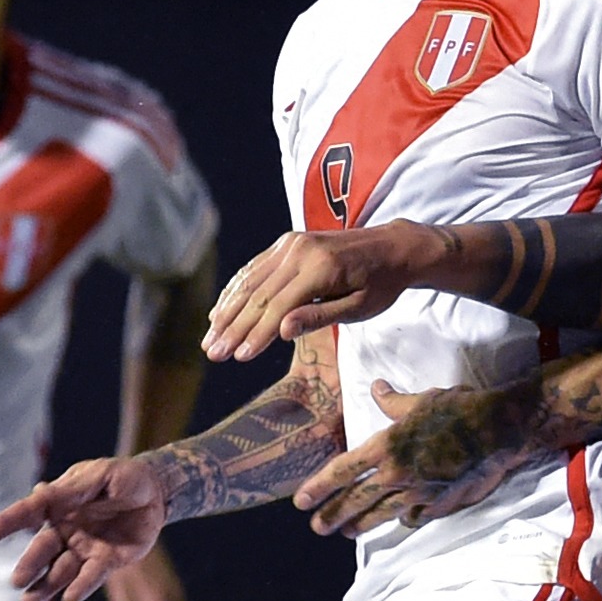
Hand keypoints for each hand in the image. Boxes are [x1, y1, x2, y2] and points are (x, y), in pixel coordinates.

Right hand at [0, 453, 172, 600]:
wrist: (156, 492)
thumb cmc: (124, 477)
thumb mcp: (101, 475)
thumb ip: (75, 487)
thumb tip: (42, 492)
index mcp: (57, 504)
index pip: (27, 513)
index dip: (6, 523)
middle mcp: (65, 530)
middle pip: (42, 550)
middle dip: (29, 565)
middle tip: (16, 580)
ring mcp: (83, 548)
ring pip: (60, 570)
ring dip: (45, 586)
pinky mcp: (105, 562)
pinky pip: (91, 577)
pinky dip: (80, 587)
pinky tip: (70, 599)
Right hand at [204, 226, 430, 361]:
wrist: (392, 247)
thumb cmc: (380, 285)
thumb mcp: (359, 308)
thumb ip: (320, 317)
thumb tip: (283, 331)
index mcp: (320, 268)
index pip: (279, 306)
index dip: (256, 334)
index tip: (238, 357)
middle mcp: (300, 251)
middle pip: (258, 294)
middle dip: (232, 327)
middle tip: (212, 354)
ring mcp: (291, 243)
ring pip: (250, 281)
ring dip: (226, 311)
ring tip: (209, 339)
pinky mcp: (287, 242)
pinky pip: (255, 268)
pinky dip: (235, 290)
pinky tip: (219, 310)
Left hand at [291, 385, 530, 537]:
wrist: (499, 431)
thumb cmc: (461, 409)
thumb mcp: (421, 400)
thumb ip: (393, 401)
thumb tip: (375, 388)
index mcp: (386, 447)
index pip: (341, 472)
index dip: (318, 488)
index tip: (301, 501)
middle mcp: (396, 475)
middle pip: (355, 501)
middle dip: (332, 515)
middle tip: (317, 527)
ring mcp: (418, 494)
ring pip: (381, 515)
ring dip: (360, 525)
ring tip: (346, 532)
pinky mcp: (439, 506)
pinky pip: (414, 517)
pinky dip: (403, 520)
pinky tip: (398, 521)